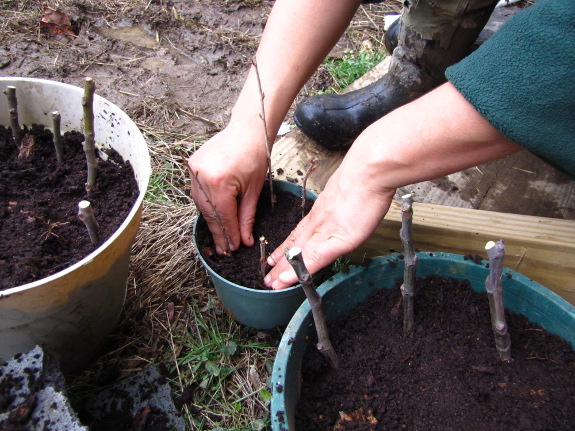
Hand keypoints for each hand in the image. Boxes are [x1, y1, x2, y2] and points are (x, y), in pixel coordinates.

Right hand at [188, 119, 268, 253]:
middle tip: (225, 250)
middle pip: (209, 213)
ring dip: (212, 221)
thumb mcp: (254, 190)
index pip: (224, 216)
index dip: (229, 234)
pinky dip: (206, 206)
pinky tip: (214, 217)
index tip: (235, 248)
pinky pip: (198, 193)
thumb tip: (245, 240)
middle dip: (219, 233)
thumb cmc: (255, 156)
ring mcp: (193, 171)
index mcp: (219, 182)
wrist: (246, 130)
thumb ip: (247, 217)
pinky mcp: (191, 166)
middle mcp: (202, 176)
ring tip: (221, 238)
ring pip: (201, 205)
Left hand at [263, 82, 520, 288]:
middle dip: (282, 260)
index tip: (277, 254)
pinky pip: (313, 258)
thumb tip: (355, 199)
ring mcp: (325, 229)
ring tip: (271, 282)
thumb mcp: (356, 186)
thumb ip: (350, 198)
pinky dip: (299, 271)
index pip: (302, 231)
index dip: (290, 244)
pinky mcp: (335, 238)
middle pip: (296, 244)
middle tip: (268, 275)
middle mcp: (320, 220)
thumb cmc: (370, 174)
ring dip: (285, 270)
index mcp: (324, 209)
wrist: (373, 168)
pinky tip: (287, 281)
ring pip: (299, 253)